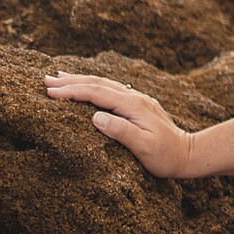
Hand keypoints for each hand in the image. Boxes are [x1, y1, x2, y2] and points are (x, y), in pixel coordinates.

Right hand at [44, 71, 199, 177]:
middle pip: (99, 83)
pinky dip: (94, 86)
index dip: (72, 91)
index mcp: (133, 105)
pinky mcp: (138, 106)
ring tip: (60, 78)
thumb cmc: (165, 155)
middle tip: (46, 79)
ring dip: (81, 80)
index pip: (97, 93)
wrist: (188, 154)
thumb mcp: (144, 147)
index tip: (50, 92)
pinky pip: (111, 90)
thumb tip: (96, 117)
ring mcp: (137, 100)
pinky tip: (88, 87)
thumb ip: (121, 131)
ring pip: (105, 84)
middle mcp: (135, 98)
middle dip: (71, 81)